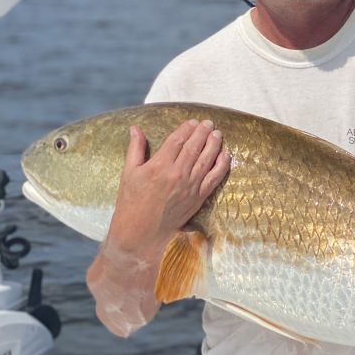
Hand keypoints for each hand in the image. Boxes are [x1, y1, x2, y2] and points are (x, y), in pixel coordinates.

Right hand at [107, 118, 230, 256]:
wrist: (141, 231)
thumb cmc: (131, 202)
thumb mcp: (129, 172)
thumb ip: (135, 148)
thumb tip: (135, 128)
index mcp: (159, 165)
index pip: (177, 140)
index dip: (187, 129)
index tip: (192, 122)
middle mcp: (177, 174)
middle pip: (194, 147)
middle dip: (203, 132)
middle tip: (208, 123)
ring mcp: (190, 186)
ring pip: (206, 159)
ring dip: (214, 144)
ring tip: (217, 134)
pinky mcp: (198, 198)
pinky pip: (214, 178)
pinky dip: (222, 165)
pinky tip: (225, 155)